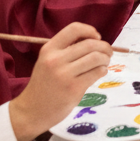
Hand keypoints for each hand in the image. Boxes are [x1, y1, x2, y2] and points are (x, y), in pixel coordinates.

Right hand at [7, 23, 111, 140]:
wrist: (31, 111)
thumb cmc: (44, 84)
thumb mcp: (48, 61)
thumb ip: (66, 50)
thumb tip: (95, 41)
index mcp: (49, 49)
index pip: (74, 29)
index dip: (90, 30)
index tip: (97, 37)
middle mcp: (55, 60)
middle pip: (90, 44)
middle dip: (104, 47)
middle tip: (108, 52)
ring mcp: (64, 75)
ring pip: (96, 57)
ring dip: (106, 59)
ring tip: (104, 63)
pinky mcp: (73, 88)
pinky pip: (97, 72)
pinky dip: (103, 70)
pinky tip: (100, 72)